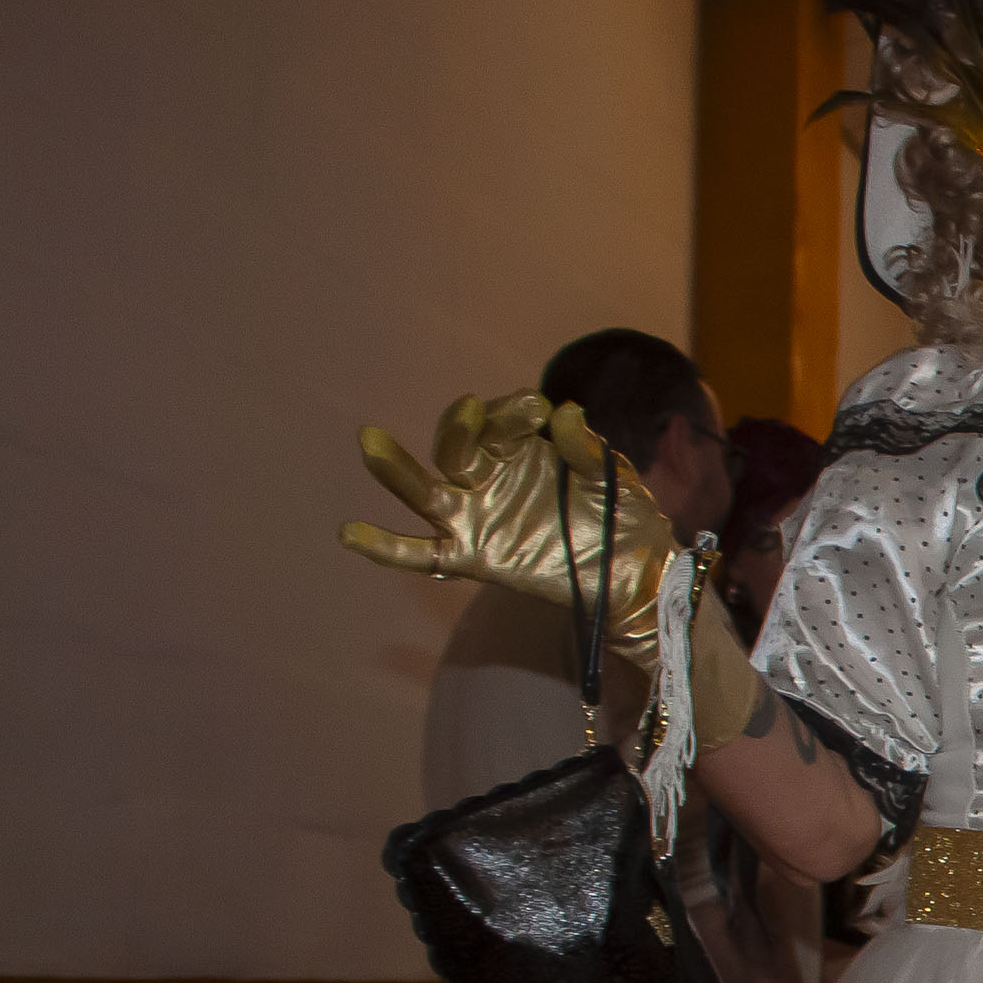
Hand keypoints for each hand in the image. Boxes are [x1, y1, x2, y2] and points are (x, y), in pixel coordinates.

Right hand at [343, 393, 682, 667]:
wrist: (633, 571)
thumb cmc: (619, 514)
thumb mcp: (610, 477)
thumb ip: (585, 449)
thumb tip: (566, 412)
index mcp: (517, 447)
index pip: (500, 422)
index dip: (513, 412)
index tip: (540, 411)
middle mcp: (486, 476)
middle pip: (456, 448)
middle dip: (461, 428)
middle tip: (474, 411)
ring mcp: (473, 515)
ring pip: (424, 490)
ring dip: (396, 467)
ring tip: (370, 441)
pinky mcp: (470, 555)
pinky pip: (419, 552)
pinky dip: (384, 545)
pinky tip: (349, 533)